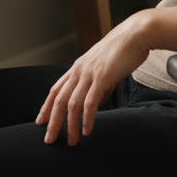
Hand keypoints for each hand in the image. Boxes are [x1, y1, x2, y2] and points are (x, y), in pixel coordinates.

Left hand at [36, 10, 154, 145]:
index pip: (55, 90)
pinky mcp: (102, 77)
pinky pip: (90, 102)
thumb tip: (93, 106)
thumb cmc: (122, 51)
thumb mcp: (103, 69)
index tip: (41, 121)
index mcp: (77, 68)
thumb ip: (96, 87)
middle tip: (49, 139)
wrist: (135, 35)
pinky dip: (87, 119)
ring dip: (70, 125)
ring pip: (72, 104)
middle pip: (59, 100)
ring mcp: (89, 74)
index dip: (46, 107)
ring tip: (71, 141)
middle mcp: (79, 71)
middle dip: (52, 122)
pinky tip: (87, 130)